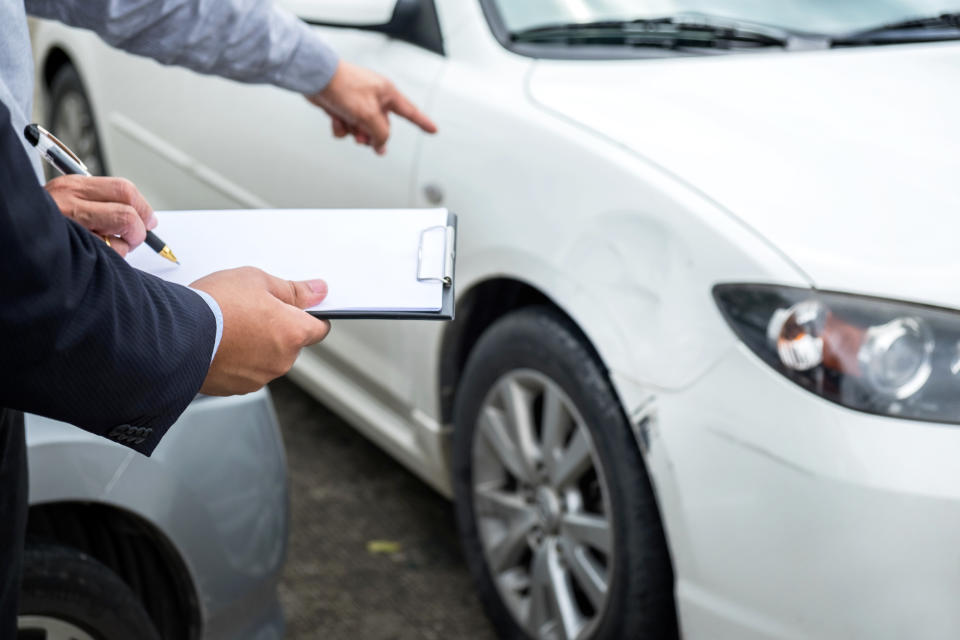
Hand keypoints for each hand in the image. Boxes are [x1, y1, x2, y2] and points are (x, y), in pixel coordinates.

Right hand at [44, 175, 156, 256]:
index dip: (144, 206)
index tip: (149, 219)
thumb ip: (101, 204)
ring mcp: (71, 226)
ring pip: (123, 234)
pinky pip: (111, 255)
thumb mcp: (69, 203)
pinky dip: (111, 260)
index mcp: (72, 186)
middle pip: (129, 211)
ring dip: (124, 246)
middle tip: (136, 236)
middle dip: (140, 227)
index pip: (124, 188)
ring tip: (106, 248)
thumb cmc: (46, 225)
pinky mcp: (73, 248)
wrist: (14, 240)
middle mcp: (71, 202)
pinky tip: (92, 258)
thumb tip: (144, 217)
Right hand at [190, 267, 330, 395]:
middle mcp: (282, 361)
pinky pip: (244, 371)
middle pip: (290, 343)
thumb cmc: (215, 305)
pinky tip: (220, 343)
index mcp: (294, 333)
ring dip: (256, 345)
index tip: (298, 308)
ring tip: (230, 326)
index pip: (319, 328)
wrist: (173, 335)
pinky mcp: (236, 388)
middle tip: (250, 310)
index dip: (309, 315)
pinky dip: (237, 360)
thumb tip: (318, 292)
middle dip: (276, 328)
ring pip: (267, 358)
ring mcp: (259, 377)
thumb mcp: (257, 280)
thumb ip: (293, 289)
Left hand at [307, 60, 437, 154]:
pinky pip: (347, 126)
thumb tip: (380, 145)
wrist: (315, 77)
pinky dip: (341, 126)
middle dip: (371, 135)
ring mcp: (358, 102)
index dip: (423, 122)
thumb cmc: (343, 87)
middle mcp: (375, 98)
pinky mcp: (343, 106)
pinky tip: (335, 119)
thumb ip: (380, 133)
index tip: (434, 130)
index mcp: (387, 94)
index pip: (410, 112)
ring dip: (354, 132)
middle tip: (363, 138)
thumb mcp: (368, 115)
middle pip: (382, 127)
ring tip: (347, 125)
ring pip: (363, 129)